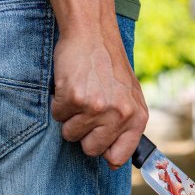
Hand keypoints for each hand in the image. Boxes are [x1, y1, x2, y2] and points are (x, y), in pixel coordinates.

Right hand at [50, 27, 148, 169]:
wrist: (93, 33)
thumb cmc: (110, 65)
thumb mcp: (130, 95)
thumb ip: (127, 125)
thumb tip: (115, 160)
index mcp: (137, 117)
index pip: (119, 156)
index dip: (105, 153)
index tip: (98, 144)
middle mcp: (119, 115)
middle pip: (91, 149)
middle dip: (83, 134)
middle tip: (87, 111)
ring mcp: (97, 108)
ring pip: (70, 134)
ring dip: (70, 117)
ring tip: (80, 94)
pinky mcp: (74, 98)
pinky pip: (57, 115)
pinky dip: (59, 103)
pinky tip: (70, 86)